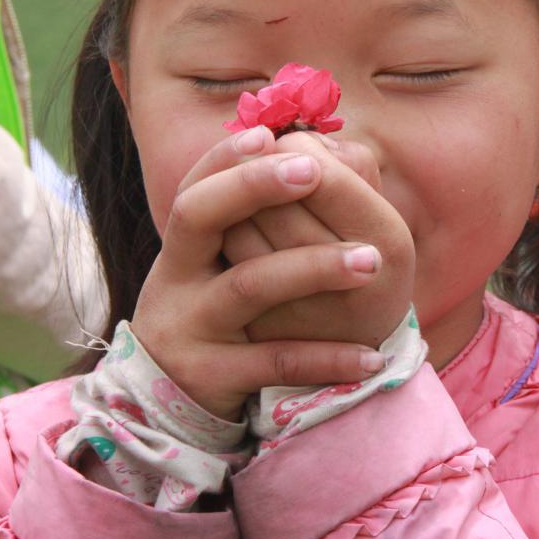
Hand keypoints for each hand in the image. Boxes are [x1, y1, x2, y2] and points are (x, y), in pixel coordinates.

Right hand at [129, 128, 409, 420]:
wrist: (166, 403)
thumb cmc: (216, 315)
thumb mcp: (219, 266)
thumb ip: (256, 218)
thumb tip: (315, 154)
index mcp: (184, 244)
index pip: (196, 184)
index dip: (227, 157)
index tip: (270, 135)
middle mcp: (177, 276)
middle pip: (198, 214)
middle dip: (254, 187)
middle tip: (313, 173)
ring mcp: (192, 325)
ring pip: (249, 285)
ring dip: (313, 267)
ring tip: (372, 261)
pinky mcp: (213, 374)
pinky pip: (275, 361)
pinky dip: (325, 358)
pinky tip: (369, 356)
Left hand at [221, 132, 412, 347]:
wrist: (360, 344)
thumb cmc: (364, 252)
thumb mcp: (375, 208)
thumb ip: (344, 163)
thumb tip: (285, 140)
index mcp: (388, 241)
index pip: (323, 176)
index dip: (297, 150)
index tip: (297, 149)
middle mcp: (352, 283)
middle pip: (273, 203)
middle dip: (258, 173)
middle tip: (266, 166)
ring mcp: (307, 314)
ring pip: (237, 232)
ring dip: (233, 205)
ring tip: (251, 202)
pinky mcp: (263, 335)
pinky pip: (223, 271)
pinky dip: (220, 244)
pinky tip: (234, 238)